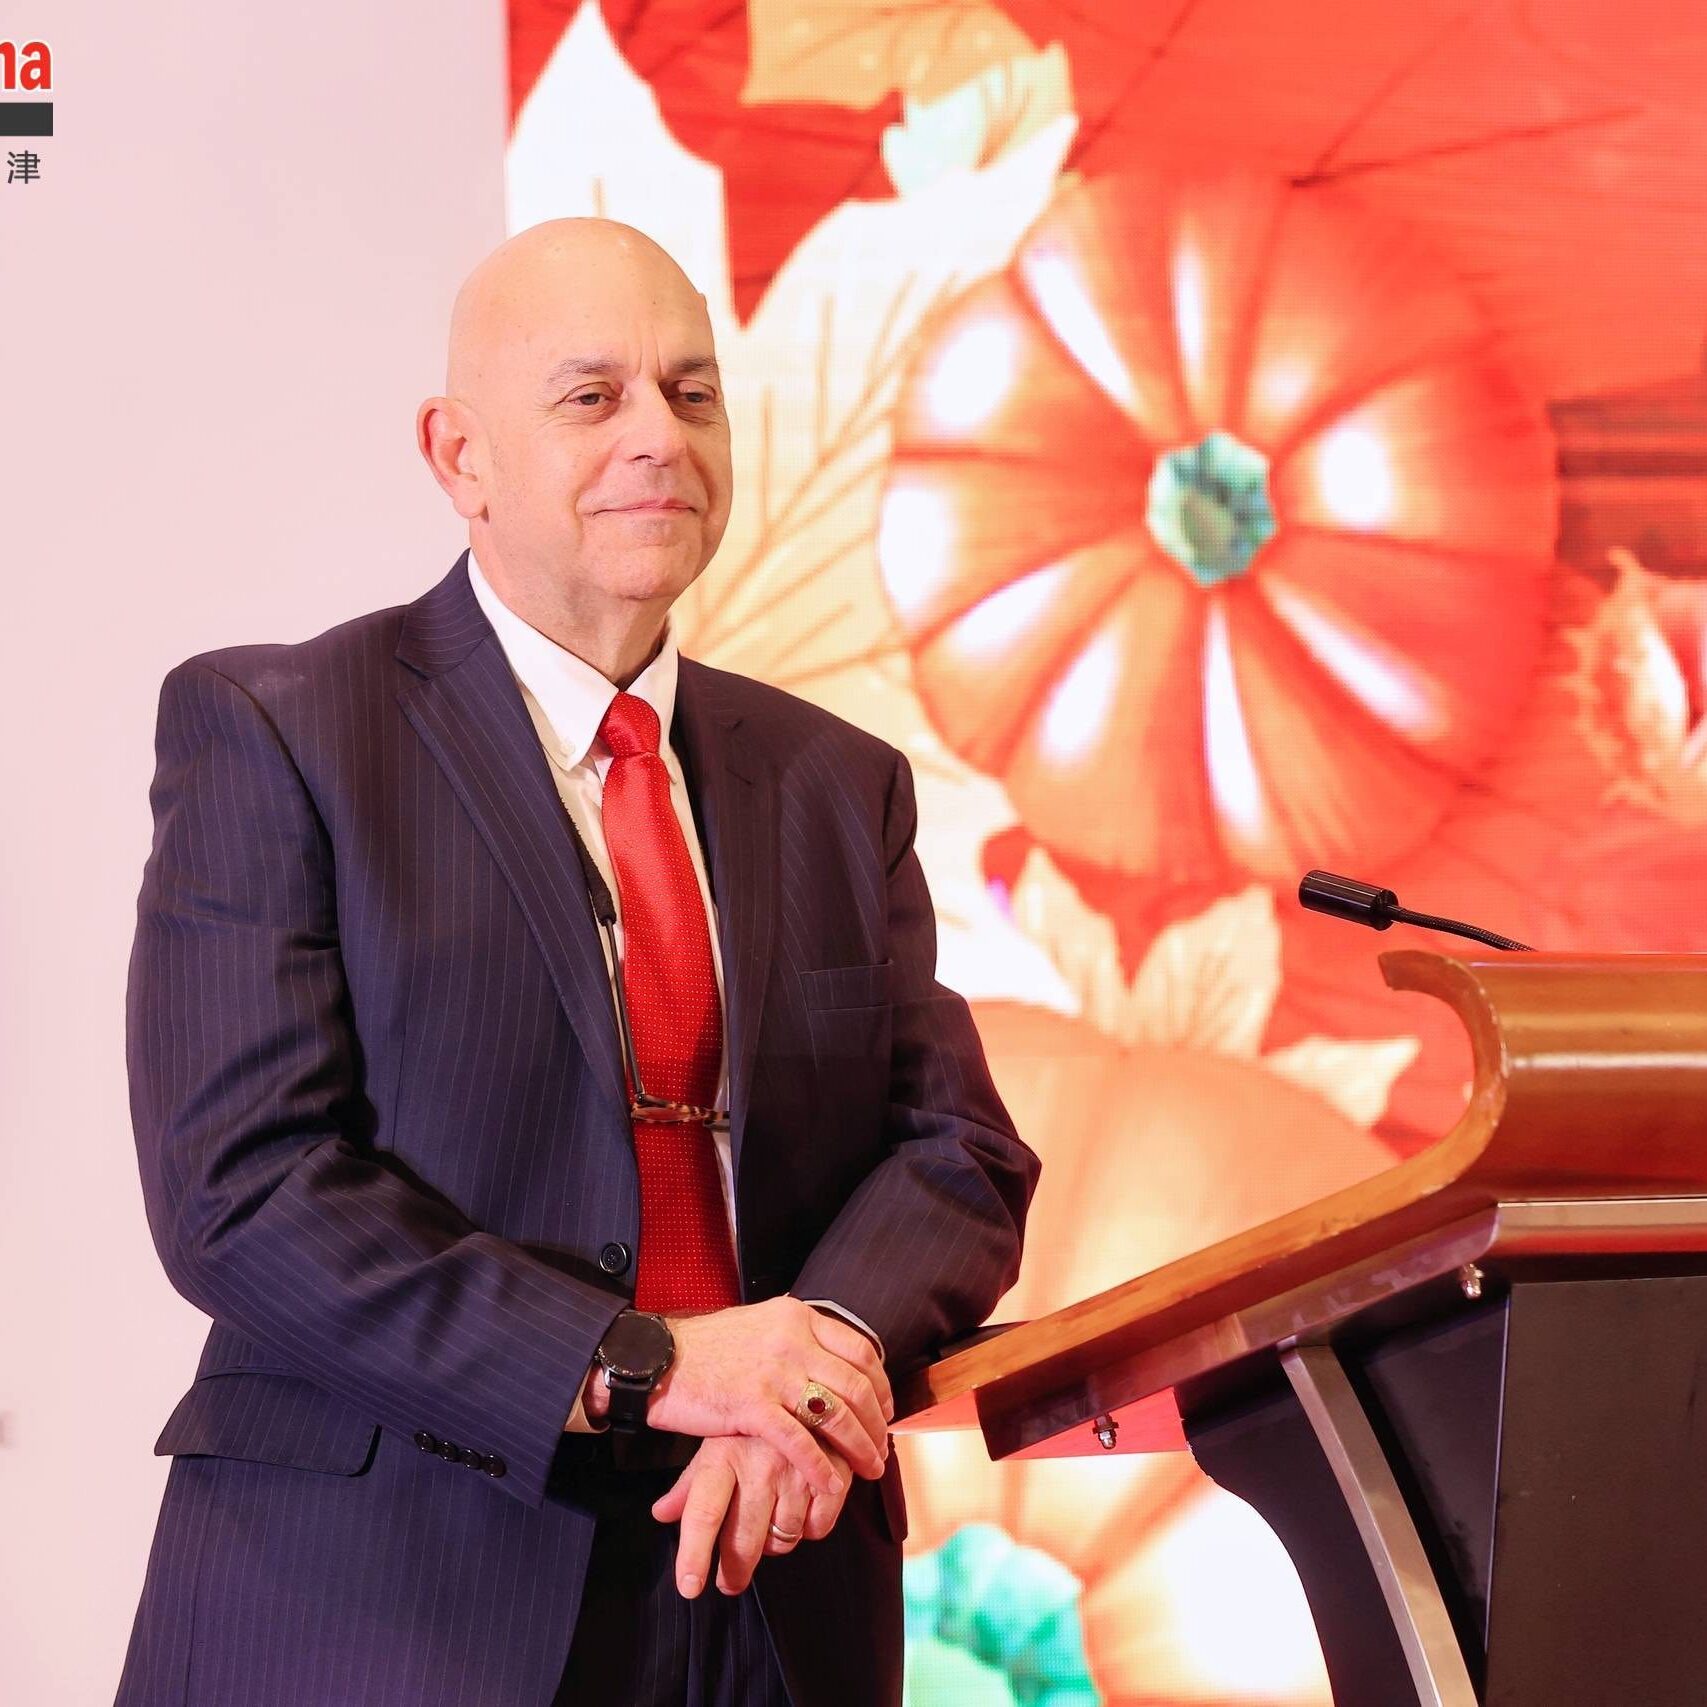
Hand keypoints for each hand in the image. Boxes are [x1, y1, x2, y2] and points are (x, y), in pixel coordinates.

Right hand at [643, 1297, 893, 1493]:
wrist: (658, 1358)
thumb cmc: (706, 1347)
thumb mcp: (760, 1325)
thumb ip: (795, 1338)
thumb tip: (830, 1360)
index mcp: (797, 1317)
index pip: (860, 1348)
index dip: (880, 1383)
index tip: (886, 1408)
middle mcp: (792, 1339)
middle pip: (856, 1384)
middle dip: (877, 1422)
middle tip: (882, 1447)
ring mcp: (774, 1372)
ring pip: (836, 1413)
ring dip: (860, 1446)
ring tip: (869, 1469)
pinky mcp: (752, 1404)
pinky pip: (799, 1441)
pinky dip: (820, 1466)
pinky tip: (830, 1485)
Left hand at [651, 1436, 851, 1597]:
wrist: (807, 1382)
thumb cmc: (751, 1422)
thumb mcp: (716, 1443)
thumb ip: (690, 1483)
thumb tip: (660, 1514)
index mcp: (723, 1455)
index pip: (702, 1513)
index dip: (694, 1555)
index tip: (690, 1588)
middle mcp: (758, 1465)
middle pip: (743, 1539)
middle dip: (734, 1571)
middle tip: (729, 1582)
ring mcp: (797, 1470)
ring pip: (783, 1538)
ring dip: (775, 1544)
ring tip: (768, 1529)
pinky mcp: (832, 1472)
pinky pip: (818, 1528)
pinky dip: (810, 1529)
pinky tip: (802, 1513)